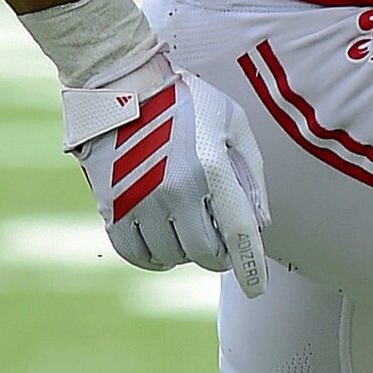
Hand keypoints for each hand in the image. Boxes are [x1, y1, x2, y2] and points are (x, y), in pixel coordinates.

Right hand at [63, 51, 269, 295]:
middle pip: (205, 253)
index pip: (239, 233)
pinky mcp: (112, 204)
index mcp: (212, 167)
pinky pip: (134, 253)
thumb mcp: (232, 122)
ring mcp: (141, 199)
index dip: (250, 267)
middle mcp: (176, 189)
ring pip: (171, 256)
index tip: (256, 288)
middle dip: (217, 254)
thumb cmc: (186, 101)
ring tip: (186, 229)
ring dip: (184, 251)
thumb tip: (260, 225)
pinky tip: (161, 248)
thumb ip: (251, 173)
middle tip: (217, 239)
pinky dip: (152, 259)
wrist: (122, 84)